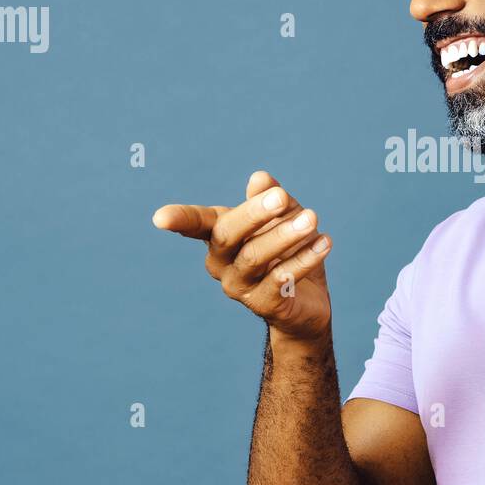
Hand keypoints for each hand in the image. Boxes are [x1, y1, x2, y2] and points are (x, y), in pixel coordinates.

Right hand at [152, 171, 332, 341]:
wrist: (307, 302)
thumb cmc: (288, 251)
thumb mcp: (284, 218)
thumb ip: (272, 198)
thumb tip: (260, 178)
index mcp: (220, 235)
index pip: (196, 224)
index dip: (179, 219)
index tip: (159, 218)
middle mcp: (221, 262)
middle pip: (228, 235)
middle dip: (254, 214)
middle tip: (281, 197)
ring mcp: (239, 287)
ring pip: (255, 257)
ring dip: (284, 236)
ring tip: (312, 218)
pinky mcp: (263, 305)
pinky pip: (281, 279)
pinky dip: (304, 259)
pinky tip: (324, 242)